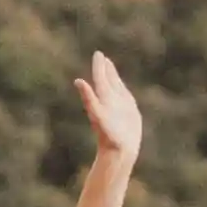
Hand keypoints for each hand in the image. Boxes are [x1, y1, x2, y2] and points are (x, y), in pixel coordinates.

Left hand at [75, 50, 141, 168]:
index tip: (98, 54)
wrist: (120, 152)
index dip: (99, 67)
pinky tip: (120, 85)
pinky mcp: (128, 113)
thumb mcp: (98, 115)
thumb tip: (78, 81)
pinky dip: (121, 88)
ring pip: (114, 87)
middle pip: (105, 81)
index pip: (100, 79)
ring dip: (111, 75)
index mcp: (103, 100)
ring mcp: (118, 107)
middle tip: (100, 55)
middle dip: (103, 68)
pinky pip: (124, 96)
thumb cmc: (109, 136)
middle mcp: (110, 101)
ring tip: (108, 64)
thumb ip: (89, 97)